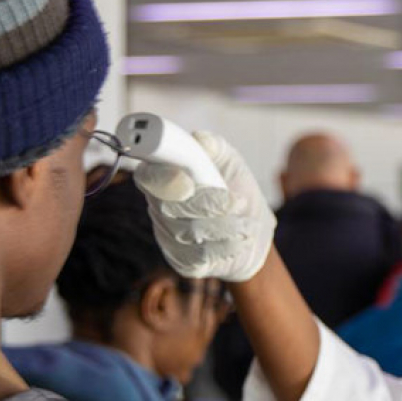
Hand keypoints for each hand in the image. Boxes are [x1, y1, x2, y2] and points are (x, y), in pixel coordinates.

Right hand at [133, 131, 276, 281]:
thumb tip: (200, 139)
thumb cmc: (237, 192)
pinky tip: (239, 240)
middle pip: (169, 207)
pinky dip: (226, 246)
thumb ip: (215, 147)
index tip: (189, 183)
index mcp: (164, 177)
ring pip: (187, 232)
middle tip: (238, 203)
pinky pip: (198, 255)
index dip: (163, 180)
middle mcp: (159, 207)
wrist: (254, 235)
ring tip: (247, 223)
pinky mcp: (181, 260)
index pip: (147, 176)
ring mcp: (167, 236)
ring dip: (225, 226)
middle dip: (208, 205)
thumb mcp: (232, 163)